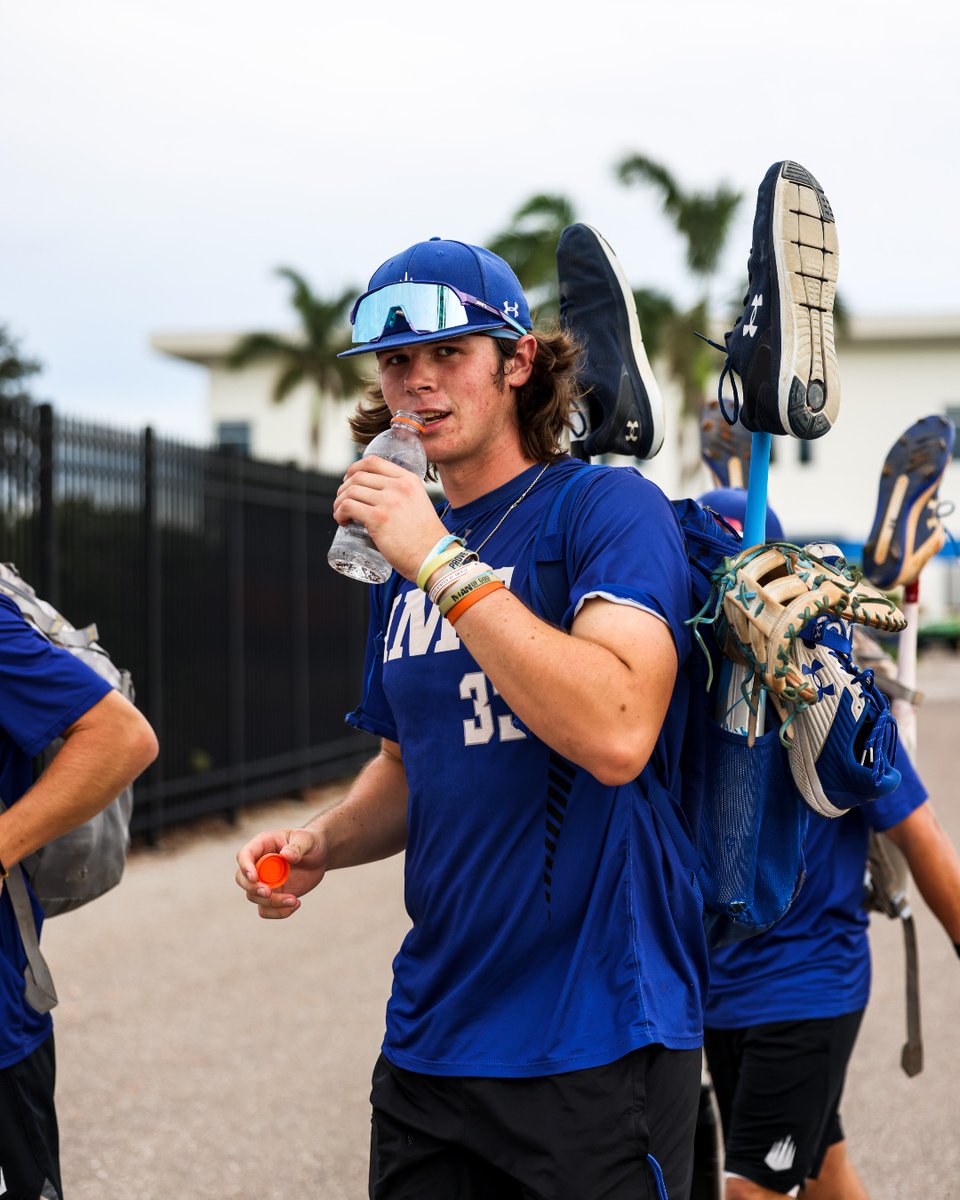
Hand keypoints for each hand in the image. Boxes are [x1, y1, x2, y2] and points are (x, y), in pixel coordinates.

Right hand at [235, 827, 327, 919]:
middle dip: (252, 888)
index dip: (245, 867)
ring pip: (254, 897)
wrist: (319, 857)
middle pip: (242, 879)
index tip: (254, 878)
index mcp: (263, 844)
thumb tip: (286, 855)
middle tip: (268, 893)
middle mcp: (258, 864)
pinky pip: (265, 909)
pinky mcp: (272, 895)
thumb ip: (297, 847)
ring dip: (272, 903)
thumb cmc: (310, 842)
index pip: (244, 855)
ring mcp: (263, 881)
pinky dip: (278, 912)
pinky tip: (295, 904)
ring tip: (294, 900)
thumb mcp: (307, 839)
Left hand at [332, 456, 445, 580]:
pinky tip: (343, 521)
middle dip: (343, 489)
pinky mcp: (378, 519)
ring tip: (342, 515)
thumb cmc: (426, 539)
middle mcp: (398, 487)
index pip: (373, 461)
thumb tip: (379, 498)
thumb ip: (403, 497)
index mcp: (409, 480)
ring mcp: (388, 502)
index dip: (354, 469)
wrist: (434, 558)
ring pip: (350, 491)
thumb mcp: (419, 504)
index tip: (348, 481)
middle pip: (357, 477)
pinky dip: (339, 513)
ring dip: (339, 503)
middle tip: (343, 503)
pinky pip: (347, 507)